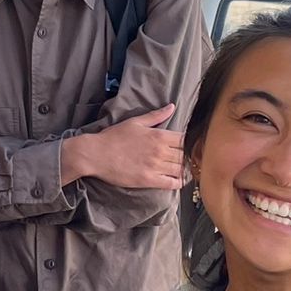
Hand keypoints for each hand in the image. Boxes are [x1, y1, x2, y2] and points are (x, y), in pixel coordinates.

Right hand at [68, 107, 183, 190]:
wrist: (95, 154)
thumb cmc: (113, 137)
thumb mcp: (135, 122)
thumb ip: (156, 116)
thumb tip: (172, 107)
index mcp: (158, 135)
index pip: (185, 139)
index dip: (193, 143)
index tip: (195, 146)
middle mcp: (159, 150)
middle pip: (185, 155)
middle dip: (191, 157)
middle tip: (194, 160)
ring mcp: (155, 166)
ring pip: (181, 169)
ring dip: (187, 170)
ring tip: (190, 171)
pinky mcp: (148, 180)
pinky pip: (171, 183)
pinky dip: (179, 182)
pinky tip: (180, 180)